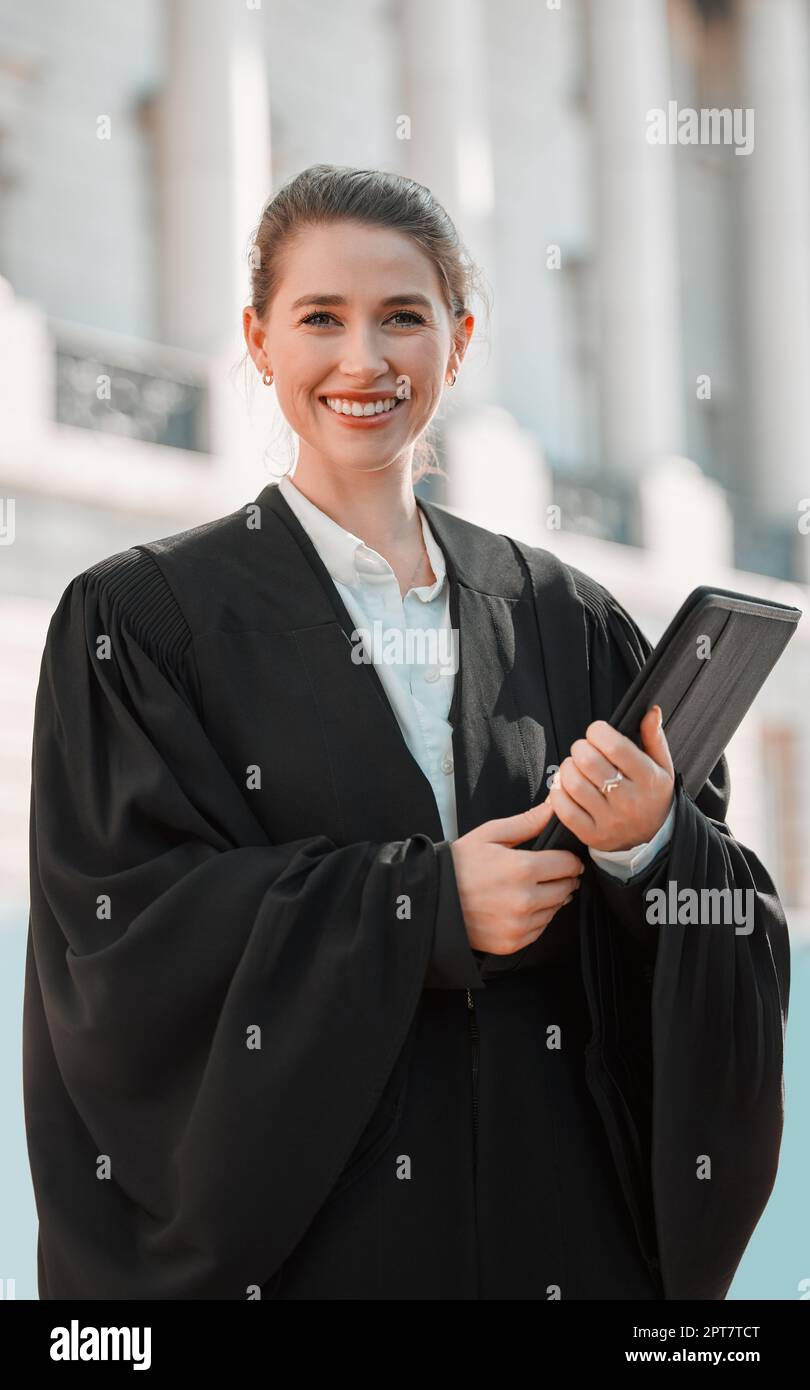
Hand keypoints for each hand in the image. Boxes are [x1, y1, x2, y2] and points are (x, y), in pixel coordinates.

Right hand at [449, 799, 584, 955]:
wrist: (432, 899)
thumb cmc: (459, 865)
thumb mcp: (489, 834)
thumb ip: (527, 822)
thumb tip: (553, 808)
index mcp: (522, 869)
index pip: (568, 864)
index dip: (569, 858)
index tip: (563, 858)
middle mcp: (524, 900)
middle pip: (566, 887)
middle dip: (562, 878)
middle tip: (547, 872)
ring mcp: (519, 924)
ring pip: (555, 909)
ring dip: (550, 898)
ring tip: (528, 888)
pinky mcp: (513, 942)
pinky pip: (540, 928)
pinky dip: (536, 917)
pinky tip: (519, 906)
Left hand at [547, 704, 674, 851]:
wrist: (653, 841)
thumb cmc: (652, 796)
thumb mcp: (663, 767)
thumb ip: (655, 737)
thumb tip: (652, 710)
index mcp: (648, 779)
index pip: (615, 746)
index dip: (597, 731)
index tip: (597, 732)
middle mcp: (629, 801)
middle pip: (589, 762)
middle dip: (580, 747)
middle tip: (584, 749)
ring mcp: (610, 821)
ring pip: (574, 784)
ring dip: (567, 768)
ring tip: (575, 767)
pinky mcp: (592, 835)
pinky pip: (564, 809)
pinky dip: (558, 792)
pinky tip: (566, 787)